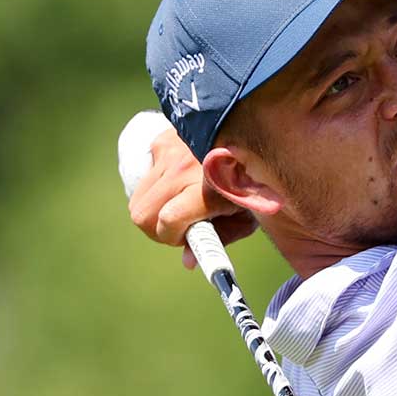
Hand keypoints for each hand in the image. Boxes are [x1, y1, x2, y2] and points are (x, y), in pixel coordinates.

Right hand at [124, 120, 257, 269]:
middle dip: (157, 230)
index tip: (184, 241)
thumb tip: (188, 261)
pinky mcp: (162, 142)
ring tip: (182, 204)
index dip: (171, 238)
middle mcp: (183, 168)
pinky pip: (147, 175)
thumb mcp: (247, 215)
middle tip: (180, 228)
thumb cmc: (255, 182)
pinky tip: (183, 180)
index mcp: (209, 189)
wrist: (258, 134)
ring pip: (139, 197)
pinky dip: (159, 186)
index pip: (168, 221)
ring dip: (155, 209)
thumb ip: (219, 239)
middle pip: (142, 215)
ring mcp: (169, 152)